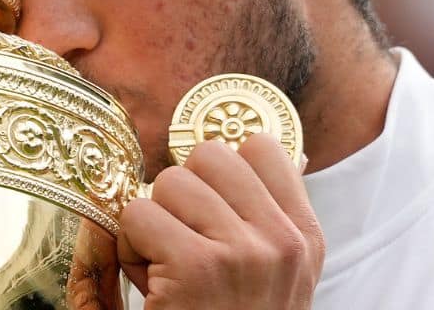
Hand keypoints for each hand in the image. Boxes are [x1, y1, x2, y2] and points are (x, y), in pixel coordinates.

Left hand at [117, 134, 323, 308]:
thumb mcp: (277, 276)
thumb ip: (269, 217)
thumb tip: (279, 151)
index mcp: (304, 238)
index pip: (262, 147)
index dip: (219, 171)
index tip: (209, 211)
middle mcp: (282, 242)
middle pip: (208, 156)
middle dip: (181, 193)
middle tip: (183, 244)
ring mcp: (242, 252)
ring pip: (169, 183)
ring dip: (152, 224)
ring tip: (167, 270)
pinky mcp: (196, 267)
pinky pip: (138, 215)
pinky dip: (129, 249)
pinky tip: (152, 287)